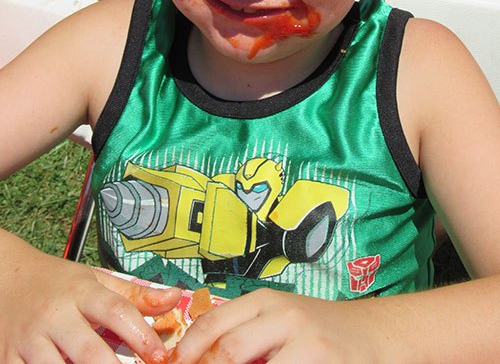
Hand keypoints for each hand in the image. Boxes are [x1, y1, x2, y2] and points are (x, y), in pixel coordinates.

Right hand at [0, 234, 180, 363]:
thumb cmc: (57, 282)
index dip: (142, 336)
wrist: (7, 276)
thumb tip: (175, 297)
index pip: (117, 312)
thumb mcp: (96, 280)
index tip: (160, 356)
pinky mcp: (9, 356)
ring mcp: (30, 338)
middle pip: (89, 351)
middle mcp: (55, 314)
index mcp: (81, 291)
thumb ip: (135, 295)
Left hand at [168, 288, 383, 362]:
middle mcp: (283, 315)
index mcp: (265, 301)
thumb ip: (246, 334)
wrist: (377, 334)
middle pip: (226, 351)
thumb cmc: (323, 332)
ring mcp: (305, 341)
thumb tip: (199, 358)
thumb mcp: (282, 321)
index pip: (210, 324)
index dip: (186, 353)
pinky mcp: (321, 362)